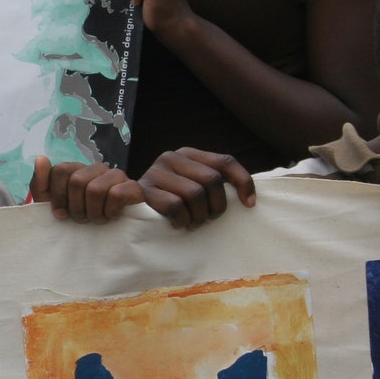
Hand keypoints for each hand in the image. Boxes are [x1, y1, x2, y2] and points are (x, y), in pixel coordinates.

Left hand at [29, 156, 143, 222]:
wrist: (116, 233)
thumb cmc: (81, 217)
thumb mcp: (54, 205)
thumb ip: (41, 184)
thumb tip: (41, 158)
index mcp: (77, 169)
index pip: (60, 170)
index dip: (57, 196)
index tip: (60, 214)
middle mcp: (96, 168)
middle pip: (77, 181)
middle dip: (76, 208)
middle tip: (82, 219)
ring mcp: (116, 175)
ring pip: (94, 189)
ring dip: (93, 213)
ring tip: (97, 219)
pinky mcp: (133, 187)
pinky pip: (115, 195)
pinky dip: (110, 212)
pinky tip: (112, 216)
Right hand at [139, 148, 256, 229]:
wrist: (129, 209)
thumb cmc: (170, 202)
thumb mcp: (193, 187)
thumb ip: (214, 183)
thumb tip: (250, 199)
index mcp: (188, 154)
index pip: (225, 161)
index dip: (243, 182)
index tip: (250, 205)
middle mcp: (172, 157)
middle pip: (212, 180)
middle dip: (217, 206)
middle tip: (209, 219)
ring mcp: (156, 172)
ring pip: (195, 194)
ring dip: (198, 216)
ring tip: (192, 223)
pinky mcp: (145, 191)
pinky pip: (175, 206)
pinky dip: (181, 220)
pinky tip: (177, 224)